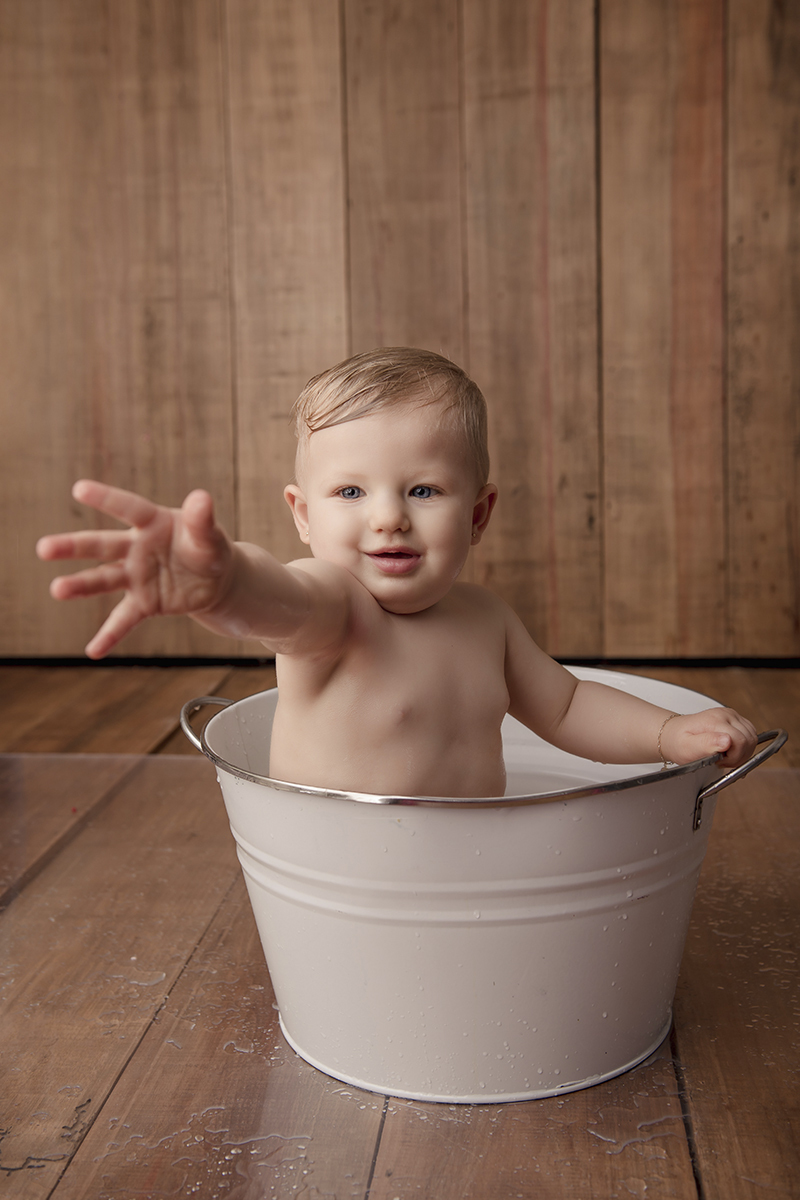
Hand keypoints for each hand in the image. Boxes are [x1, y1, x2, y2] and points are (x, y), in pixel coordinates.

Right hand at [36, 480, 233, 657]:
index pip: (129, 509)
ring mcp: (136, 576)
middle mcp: (137, 548)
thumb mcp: (210, 535)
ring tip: (57, 590)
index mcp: (153, 523)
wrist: (215, 579)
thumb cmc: (208, 548)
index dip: (106, 498)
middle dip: (73, 547)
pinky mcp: (144, 603)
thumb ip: (202, 521)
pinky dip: (110, 636)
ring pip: (104, 580)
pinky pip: (123, 620)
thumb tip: (202, 498)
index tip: (79, 488)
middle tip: (44, 548)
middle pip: (102, 545)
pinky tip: (93, 651)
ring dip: (80, 586)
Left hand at [661, 708, 757, 768]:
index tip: (720, 762)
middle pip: (749, 739)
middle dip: (739, 756)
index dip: (734, 757)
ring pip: (752, 737)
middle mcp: (726, 714)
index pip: (741, 741)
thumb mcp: (688, 748)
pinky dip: (743, 746)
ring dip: (742, 751)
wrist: (674, 734)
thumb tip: (727, 741)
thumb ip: (707, 744)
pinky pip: (750, 734)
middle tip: (722, 761)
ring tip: (725, 756)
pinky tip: (730, 751)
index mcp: (715, 720)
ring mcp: (731, 715)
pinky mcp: (734, 719)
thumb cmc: (679, 742)